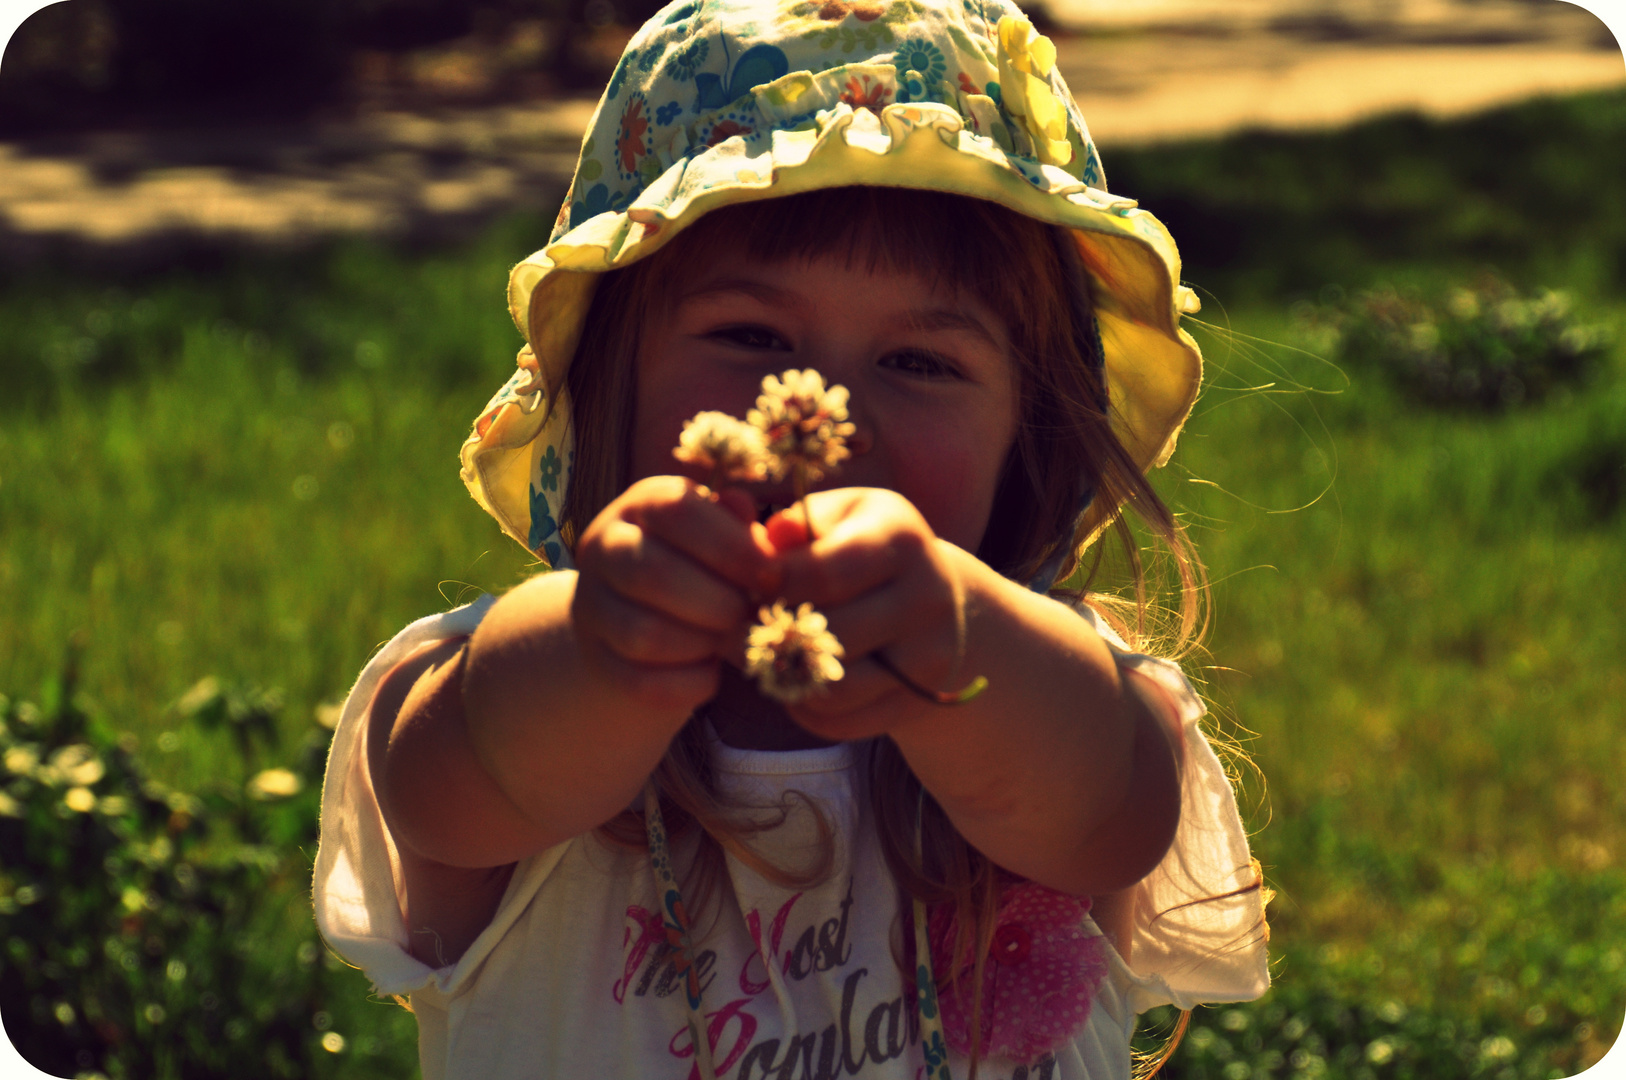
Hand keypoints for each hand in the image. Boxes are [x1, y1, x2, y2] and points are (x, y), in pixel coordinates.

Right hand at [572, 476, 779, 715]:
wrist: (646, 621)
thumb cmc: (703, 568)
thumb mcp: (723, 537)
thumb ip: (744, 530)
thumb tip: (764, 527)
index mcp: (642, 504)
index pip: (678, 511)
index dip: (732, 546)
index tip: (772, 574)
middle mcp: (605, 547)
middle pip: (653, 574)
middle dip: (719, 602)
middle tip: (748, 614)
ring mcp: (592, 605)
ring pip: (645, 634)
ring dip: (703, 644)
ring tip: (727, 640)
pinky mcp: (596, 660)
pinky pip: (642, 682)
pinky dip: (688, 684)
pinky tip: (710, 672)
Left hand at [767, 487, 973, 739]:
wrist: (940, 600)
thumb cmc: (869, 548)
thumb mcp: (841, 516)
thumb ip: (798, 523)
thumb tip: (763, 543)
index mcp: (901, 540)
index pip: (820, 574)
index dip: (770, 584)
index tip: (751, 584)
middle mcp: (928, 598)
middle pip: (827, 636)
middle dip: (771, 635)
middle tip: (741, 629)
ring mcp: (931, 655)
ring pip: (833, 689)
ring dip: (786, 677)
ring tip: (765, 655)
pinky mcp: (921, 700)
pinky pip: (842, 722)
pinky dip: (804, 709)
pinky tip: (795, 681)